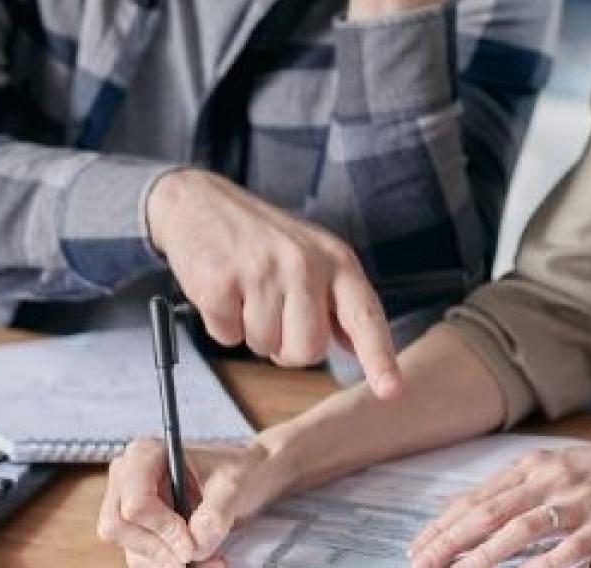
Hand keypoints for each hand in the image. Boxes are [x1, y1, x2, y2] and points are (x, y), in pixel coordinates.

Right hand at [97, 436, 297, 566]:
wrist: (246, 477)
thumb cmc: (237, 469)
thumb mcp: (233, 484)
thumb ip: (214, 513)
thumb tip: (195, 545)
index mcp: (145, 454)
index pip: (135, 502)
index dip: (162, 529)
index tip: (191, 543)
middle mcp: (127, 478)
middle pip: (118, 527)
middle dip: (159, 549)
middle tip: (193, 556)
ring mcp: (128, 505)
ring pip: (131, 549)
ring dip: (169, 562)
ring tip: (211, 560)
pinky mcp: (139, 530)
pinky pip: (143, 558)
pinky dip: (170, 565)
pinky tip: (202, 561)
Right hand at [146, 169, 401, 396]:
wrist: (200, 201)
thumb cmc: (262, 237)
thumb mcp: (312, 255)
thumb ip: (336, 301)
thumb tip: (356, 348)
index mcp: (336, 259)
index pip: (365, 315)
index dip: (379, 357)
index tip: (391, 389)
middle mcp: (304, 263)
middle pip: (307, 350)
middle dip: (287, 348)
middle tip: (273, 313)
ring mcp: (262, 271)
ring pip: (265, 347)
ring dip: (251, 332)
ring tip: (246, 292)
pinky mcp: (221, 281)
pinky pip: (227, 337)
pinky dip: (222, 324)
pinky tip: (223, 290)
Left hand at [407, 440, 590, 567]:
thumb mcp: (551, 467)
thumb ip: (510, 487)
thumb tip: (462, 506)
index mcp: (532, 467)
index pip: (476, 498)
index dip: (443, 524)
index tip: (417, 545)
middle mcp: (547, 479)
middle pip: (489, 512)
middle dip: (450, 540)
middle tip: (422, 562)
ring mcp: (574, 502)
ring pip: (520, 528)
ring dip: (486, 553)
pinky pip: (567, 547)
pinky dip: (543, 564)